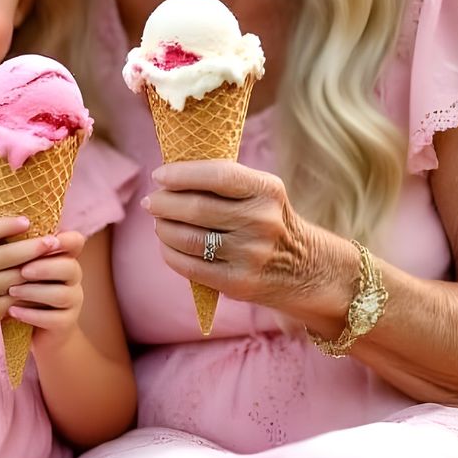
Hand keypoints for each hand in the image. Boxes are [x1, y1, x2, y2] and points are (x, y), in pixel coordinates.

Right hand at [0, 216, 61, 341]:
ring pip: (15, 277)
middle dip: (33, 247)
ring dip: (37, 270)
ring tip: (56, 261)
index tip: (28, 221)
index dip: (7, 225)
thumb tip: (27, 223)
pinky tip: (45, 284)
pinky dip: (32, 290)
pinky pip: (16, 298)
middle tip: (54, 241)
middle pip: (6, 255)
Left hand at [9, 229, 86, 346]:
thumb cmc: (23, 291)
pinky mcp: (66, 323)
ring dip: (34, 292)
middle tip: (22, 270)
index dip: (66, 239)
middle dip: (45, 267)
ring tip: (11, 292)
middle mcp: (73, 278)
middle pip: (70, 267)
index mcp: (64, 257)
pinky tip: (12, 311)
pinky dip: (31, 315)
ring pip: (61, 294)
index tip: (47, 240)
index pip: (76, 242)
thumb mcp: (20, 268)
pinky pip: (53, 318)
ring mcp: (73, 301)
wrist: (33, 330)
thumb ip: (18, 250)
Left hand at [142, 160, 318, 311]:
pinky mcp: (238, 283)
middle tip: (152, 201)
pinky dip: (169, 253)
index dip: (182, 174)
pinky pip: (189, 266)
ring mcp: (251, 254)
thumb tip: (167, 177)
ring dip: (163, 228)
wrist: (306, 270)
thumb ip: (224, 182)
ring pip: (188, 238)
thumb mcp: (262, 194)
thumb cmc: (270, 222)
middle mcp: (262, 221)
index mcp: (267, 190)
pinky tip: (167, 245)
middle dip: (163, 202)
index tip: (159, 175)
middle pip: (196, 208)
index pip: (218, 175)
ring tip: (158, 223)